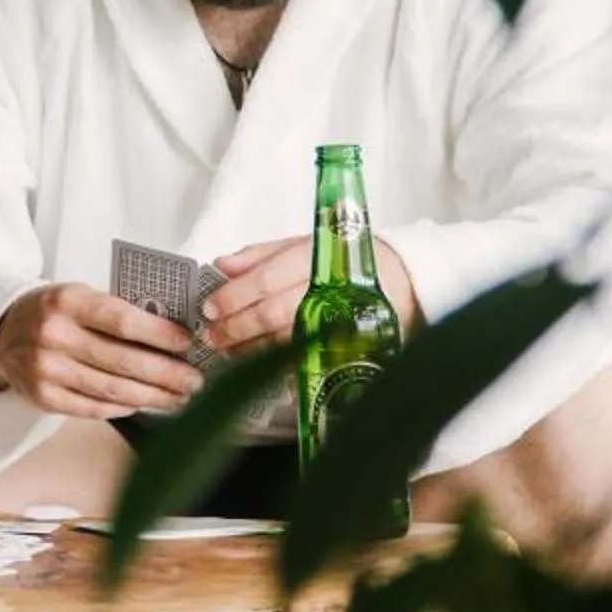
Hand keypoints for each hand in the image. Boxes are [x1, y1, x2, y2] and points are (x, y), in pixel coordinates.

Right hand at [0, 282, 205, 419]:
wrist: (3, 333)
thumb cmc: (55, 312)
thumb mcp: (81, 296)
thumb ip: (118, 312)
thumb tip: (172, 335)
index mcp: (68, 301)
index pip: (124, 321)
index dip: (161, 335)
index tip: (188, 344)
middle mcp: (54, 335)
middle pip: (124, 361)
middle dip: (167, 374)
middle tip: (194, 380)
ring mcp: (46, 370)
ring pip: (113, 390)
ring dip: (153, 397)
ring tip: (178, 397)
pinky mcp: (43, 397)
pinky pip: (93, 408)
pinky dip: (124, 408)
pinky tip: (143, 404)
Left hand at [201, 236, 419, 355]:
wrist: (403, 279)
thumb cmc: (342, 259)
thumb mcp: (301, 245)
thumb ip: (259, 255)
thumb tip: (220, 265)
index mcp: (314, 258)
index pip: (267, 279)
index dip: (234, 296)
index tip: (208, 307)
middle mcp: (326, 290)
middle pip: (273, 313)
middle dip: (236, 327)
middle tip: (211, 335)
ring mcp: (337, 321)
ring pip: (286, 340)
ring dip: (249, 349)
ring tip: (226, 351)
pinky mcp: (345, 346)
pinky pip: (305, 359)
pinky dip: (275, 364)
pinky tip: (254, 365)